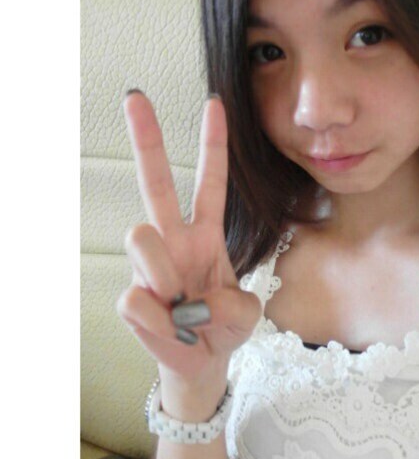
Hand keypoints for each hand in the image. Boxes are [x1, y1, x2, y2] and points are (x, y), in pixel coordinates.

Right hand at [117, 91, 261, 387]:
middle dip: (146, 139)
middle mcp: (174, 241)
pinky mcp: (132, 298)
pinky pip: (138, 299)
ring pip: (141, 237)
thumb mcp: (248, 315)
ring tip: (181, 305)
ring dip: (165, 274)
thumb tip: (193, 301)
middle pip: (155, 183)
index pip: (210, 182)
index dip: (212, 145)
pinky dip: (160, 321)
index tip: (215, 104)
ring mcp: (149, 266)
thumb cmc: (224, 327)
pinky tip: (170, 328)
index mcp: (207, 234)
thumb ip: (235, 306)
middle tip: (135, 96)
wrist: (202, 362)